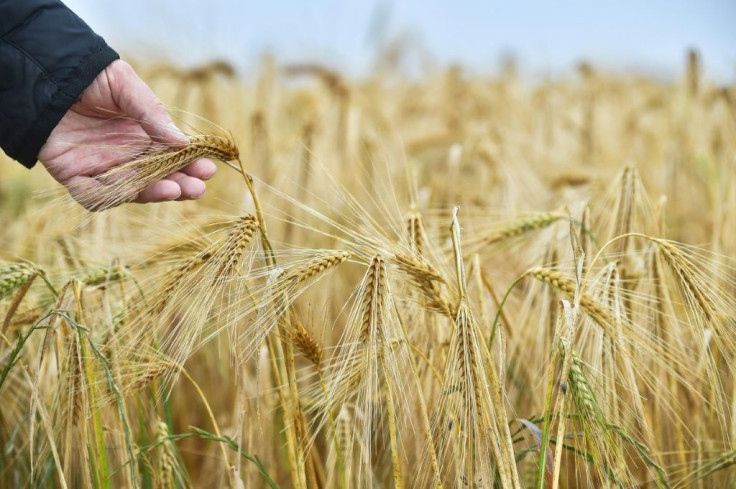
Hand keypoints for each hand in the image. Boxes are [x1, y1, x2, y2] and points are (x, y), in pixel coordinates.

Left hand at [38, 60, 215, 209]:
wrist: (47, 75)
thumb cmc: (92, 78)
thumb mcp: (127, 87)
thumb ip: (152, 114)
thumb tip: (182, 142)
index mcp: (144, 137)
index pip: (172, 158)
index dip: (190, 165)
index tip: (209, 167)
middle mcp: (127, 156)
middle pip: (157, 179)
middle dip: (180, 184)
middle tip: (198, 187)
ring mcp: (102, 168)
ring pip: (132, 191)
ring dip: (154, 194)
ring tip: (175, 189)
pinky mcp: (75, 176)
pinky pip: (92, 196)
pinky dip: (105, 198)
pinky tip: (127, 192)